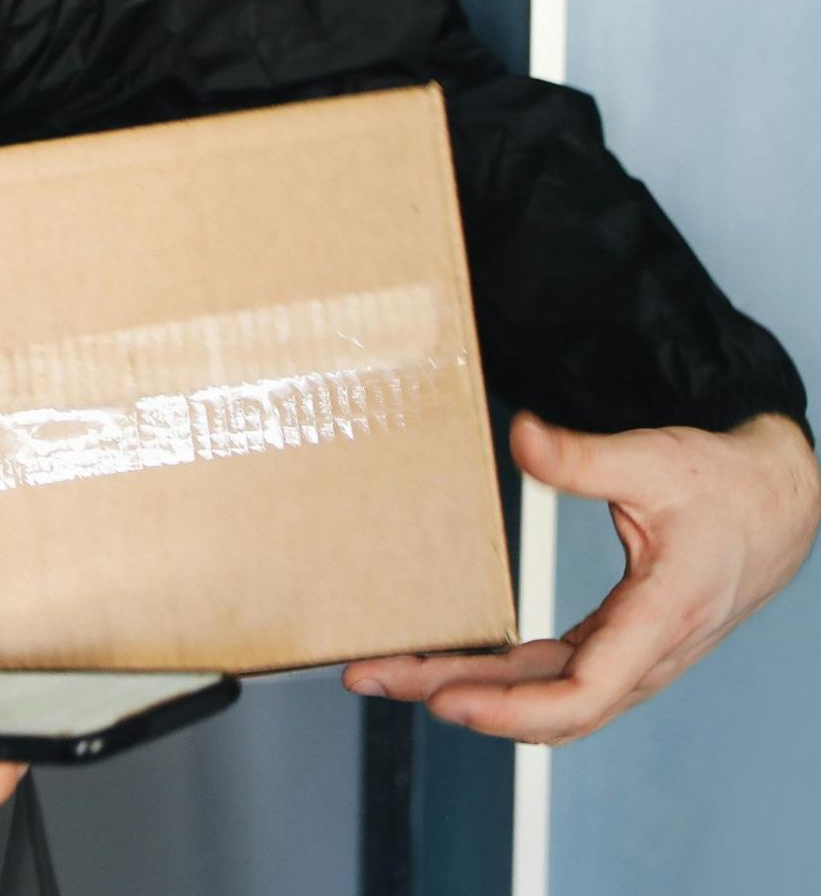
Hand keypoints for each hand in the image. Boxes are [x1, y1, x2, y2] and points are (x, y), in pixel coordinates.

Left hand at [344, 411, 819, 744]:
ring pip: (542, 698)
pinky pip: (552, 679)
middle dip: (450, 697)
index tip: (443, 699)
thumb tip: (521, 437)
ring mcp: (632, 658)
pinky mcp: (618, 647)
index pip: (582, 695)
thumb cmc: (723, 484)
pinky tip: (444, 668)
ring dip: (466, 692)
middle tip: (367, 677)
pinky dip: (496, 681)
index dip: (509, 709)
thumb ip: (586, 456)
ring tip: (387, 673)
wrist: (778, 502)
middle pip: (542, 706)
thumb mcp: (656, 461)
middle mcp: (646, 654)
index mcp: (661, 618)